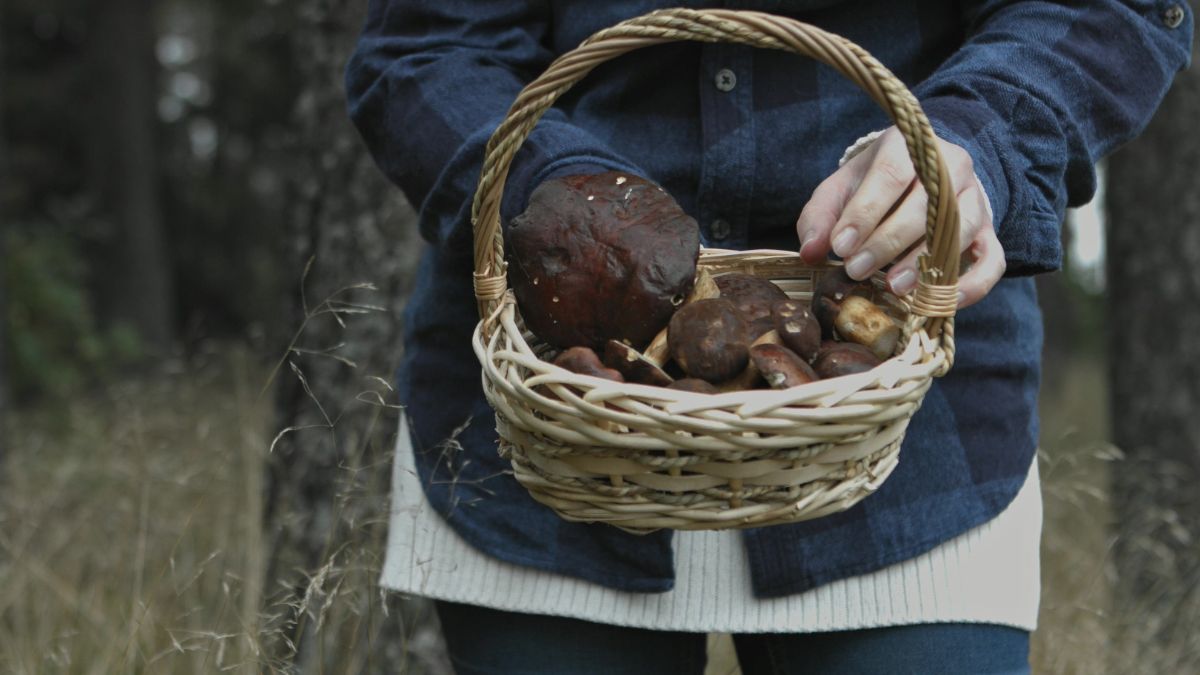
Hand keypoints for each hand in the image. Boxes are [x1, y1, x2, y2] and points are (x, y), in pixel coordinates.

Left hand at [795, 127, 1005, 308]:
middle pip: (926, 205)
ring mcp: (976, 199)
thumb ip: (820, 218)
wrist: (920, 175)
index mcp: (908, 146)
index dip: (865, 213)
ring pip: (962, 230)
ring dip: (927, 262)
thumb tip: (810, 252)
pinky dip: (973, 284)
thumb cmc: (873, 185)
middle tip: (856, 270)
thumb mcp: (840, 190)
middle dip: (888, 243)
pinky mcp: (990, 232)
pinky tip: (942, 301)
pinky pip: (993, 261)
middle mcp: (951, 167)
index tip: (841, 247)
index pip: (890, 176)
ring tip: (894, 287)